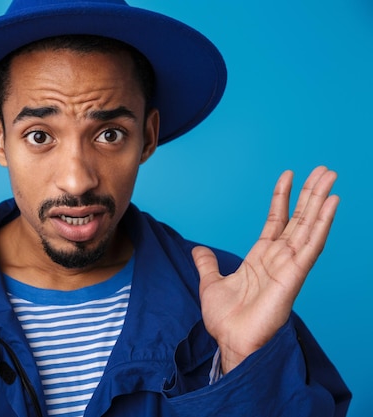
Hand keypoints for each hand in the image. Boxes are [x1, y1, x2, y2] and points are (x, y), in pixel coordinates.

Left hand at [192, 166, 338, 373]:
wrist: (232, 342)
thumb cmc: (226, 319)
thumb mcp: (210, 283)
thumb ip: (208, 264)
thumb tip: (198, 250)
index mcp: (261, 257)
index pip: (276, 220)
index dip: (283, 197)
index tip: (288, 175)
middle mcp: (278, 258)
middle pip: (299, 218)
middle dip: (310, 193)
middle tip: (325, 170)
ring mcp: (289, 265)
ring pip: (309, 226)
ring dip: (321, 201)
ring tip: (331, 177)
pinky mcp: (295, 275)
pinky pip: (312, 245)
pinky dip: (323, 224)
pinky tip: (332, 204)